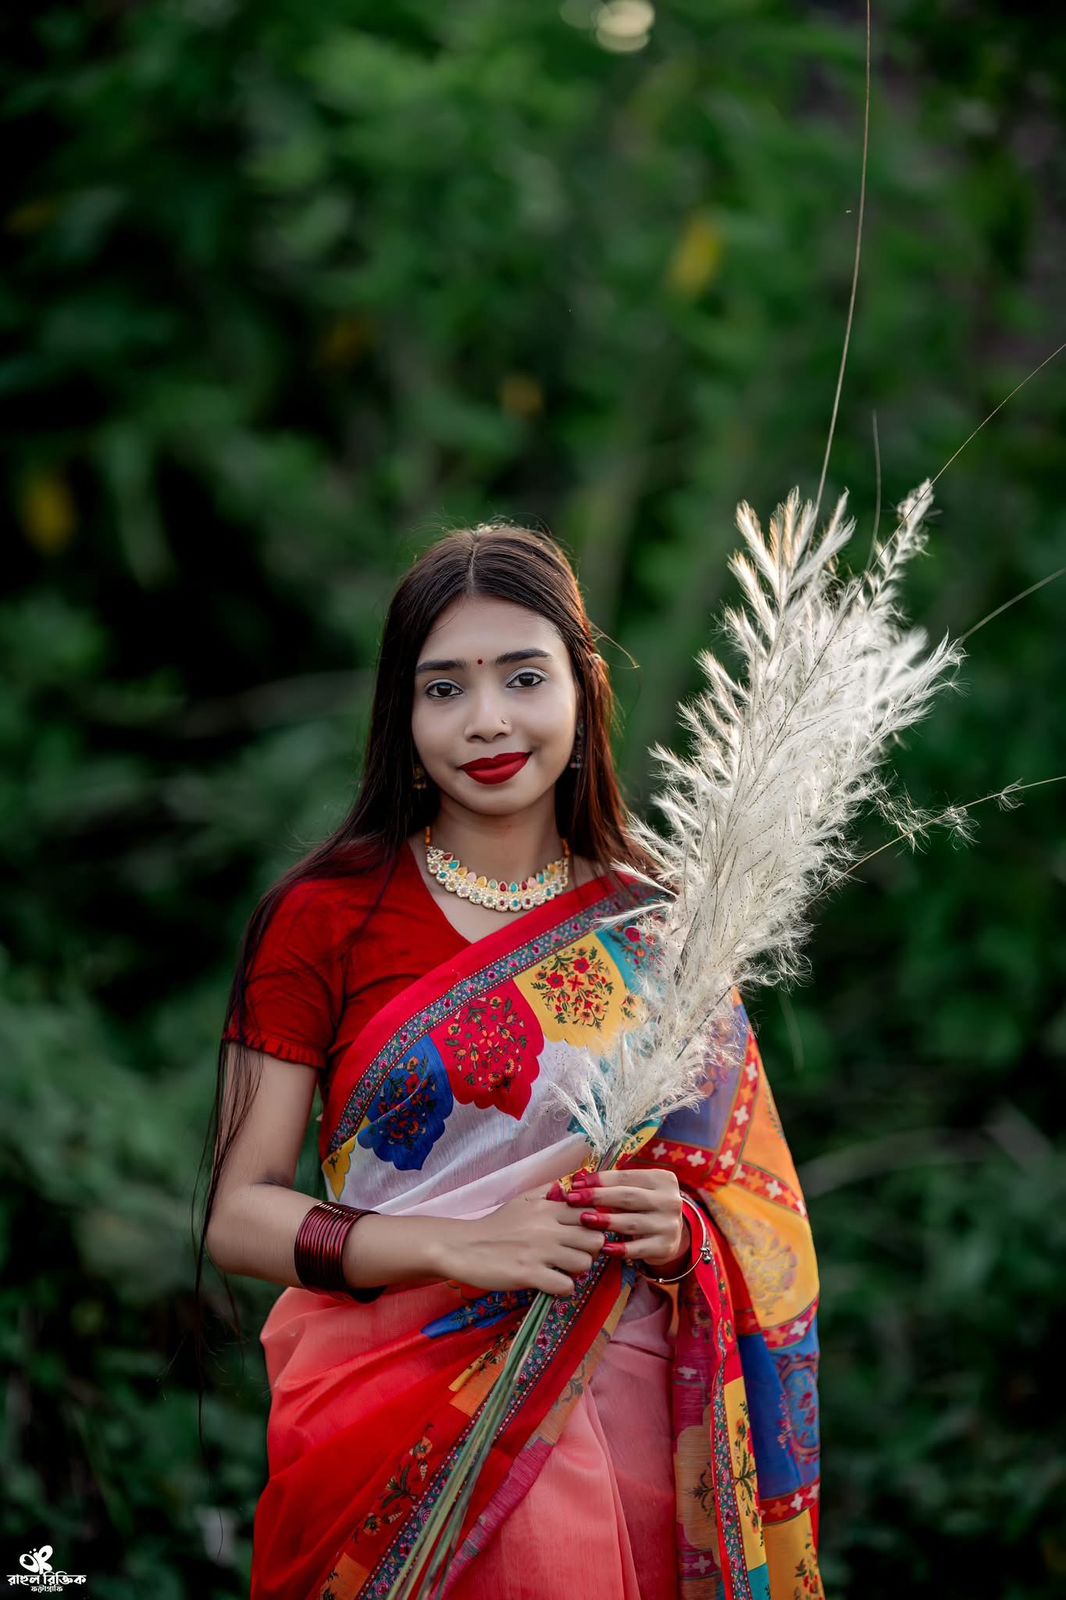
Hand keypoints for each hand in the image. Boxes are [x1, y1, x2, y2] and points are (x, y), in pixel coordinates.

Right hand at [437, 1183, 606, 1296]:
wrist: (464, 1247)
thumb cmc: (494, 1225)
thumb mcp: (520, 1200)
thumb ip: (546, 1191)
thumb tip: (567, 1185)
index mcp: (547, 1208)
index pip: (590, 1214)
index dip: (592, 1227)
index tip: (582, 1236)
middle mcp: (547, 1228)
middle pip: (595, 1240)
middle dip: (591, 1251)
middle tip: (576, 1256)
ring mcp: (539, 1252)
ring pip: (584, 1263)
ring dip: (578, 1271)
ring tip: (564, 1271)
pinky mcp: (529, 1275)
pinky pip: (565, 1285)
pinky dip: (563, 1288)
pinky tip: (552, 1284)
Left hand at [556, 1167, 687, 1268]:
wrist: (671, 1236)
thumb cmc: (645, 1207)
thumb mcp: (638, 1191)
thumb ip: (614, 1185)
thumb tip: (578, 1181)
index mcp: (663, 1180)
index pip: (626, 1177)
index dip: (600, 1180)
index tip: (576, 1183)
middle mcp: (670, 1201)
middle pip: (628, 1197)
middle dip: (598, 1197)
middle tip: (573, 1199)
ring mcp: (669, 1225)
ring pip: (632, 1222)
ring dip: (605, 1221)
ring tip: (584, 1219)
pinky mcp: (665, 1247)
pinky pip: (638, 1249)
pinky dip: (620, 1248)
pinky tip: (603, 1247)